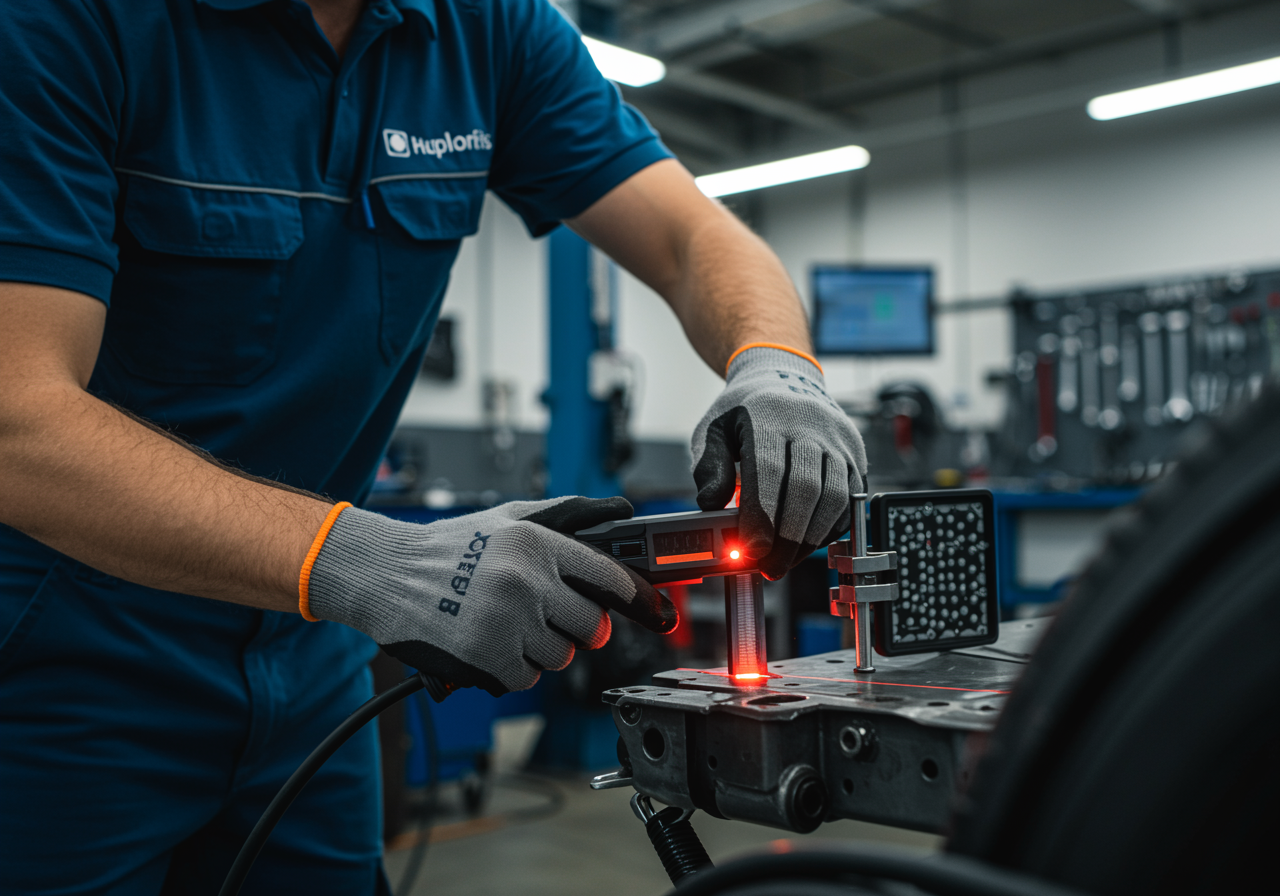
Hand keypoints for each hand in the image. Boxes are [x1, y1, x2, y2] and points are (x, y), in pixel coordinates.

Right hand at [304, 497, 676, 694]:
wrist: (385, 575)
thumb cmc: (448, 547)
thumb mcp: (507, 517)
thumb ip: (565, 516)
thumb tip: (619, 512)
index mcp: (538, 543)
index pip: (610, 578)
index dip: (640, 600)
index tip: (660, 614)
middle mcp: (528, 580)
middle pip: (592, 627)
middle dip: (577, 629)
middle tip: (545, 617)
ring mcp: (509, 621)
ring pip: (559, 657)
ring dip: (539, 650)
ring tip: (503, 624)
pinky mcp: (488, 657)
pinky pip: (526, 679)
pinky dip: (511, 670)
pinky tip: (487, 644)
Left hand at [692, 345, 866, 579]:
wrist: (784, 377)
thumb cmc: (746, 410)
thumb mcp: (713, 429)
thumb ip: (709, 468)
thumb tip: (712, 506)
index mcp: (769, 416)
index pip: (769, 472)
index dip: (762, 516)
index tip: (751, 549)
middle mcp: (810, 424)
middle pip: (806, 490)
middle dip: (787, 538)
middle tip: (769, 566)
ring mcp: (838, 439)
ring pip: (835, 498)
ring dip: (811, 538)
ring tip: (787, 560)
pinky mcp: (855, 452)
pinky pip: (851, 499)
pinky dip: (830, 527)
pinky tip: (807, 541)